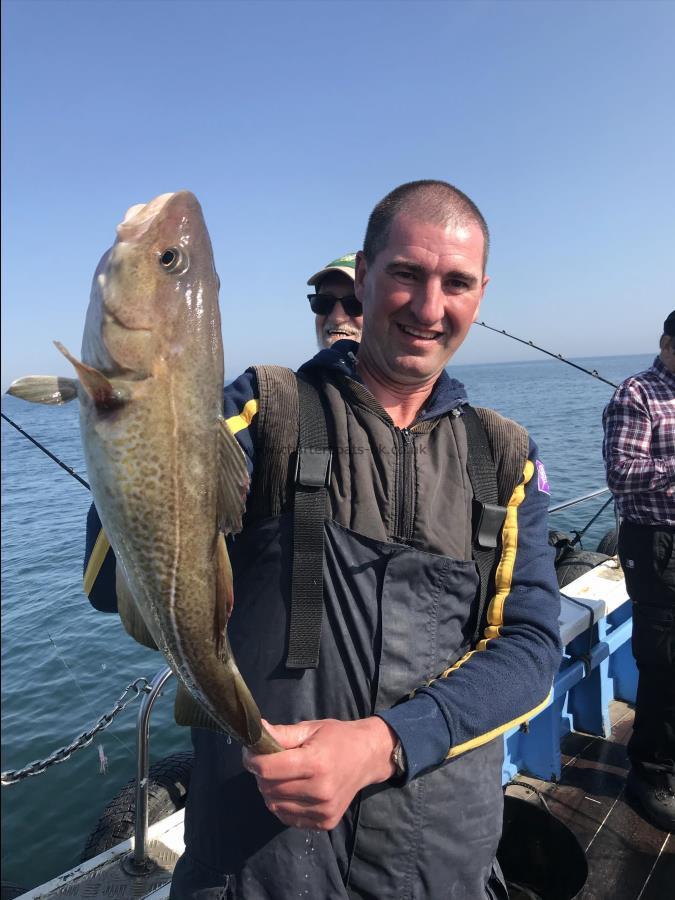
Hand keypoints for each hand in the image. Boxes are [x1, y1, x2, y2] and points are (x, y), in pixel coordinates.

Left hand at [242, 717, 397, 830]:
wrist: (368, 758)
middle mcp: (320, 790)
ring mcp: (323, 810)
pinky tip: (292, 790)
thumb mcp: (310, 729)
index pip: (268, 769)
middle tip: (269, 762)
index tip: (250, 753)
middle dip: (261, 774)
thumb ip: (281, 734)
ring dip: (271, 790)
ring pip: (274, 805)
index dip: (252, 760)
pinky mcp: (325, 823)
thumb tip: (255, 732)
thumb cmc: (337, 738)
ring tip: (283, 775)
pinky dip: (282, 804)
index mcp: (315, 763)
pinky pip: (288, 817)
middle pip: (269, 788)